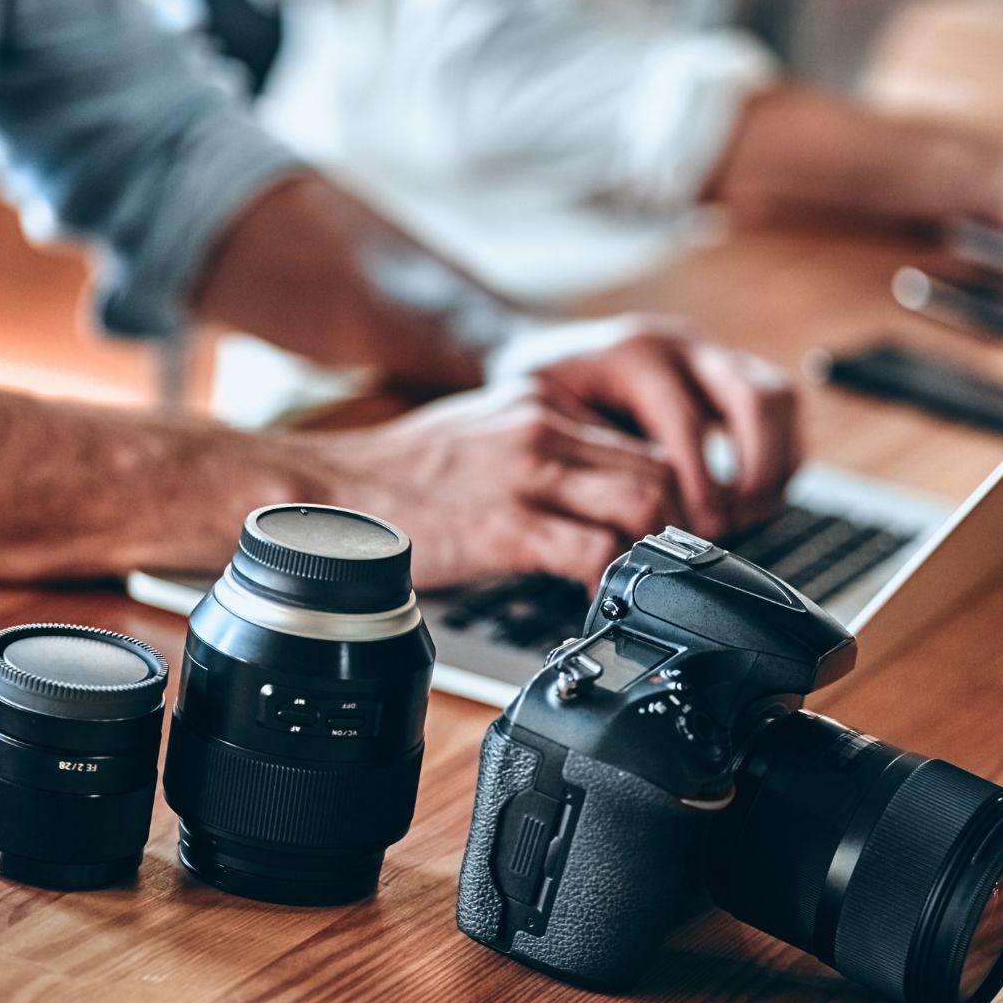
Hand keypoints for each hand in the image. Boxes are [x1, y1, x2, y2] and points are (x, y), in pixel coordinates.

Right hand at [303, 382, 679, 589]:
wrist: (330, 493)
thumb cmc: (398, 477)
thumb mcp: (480, 433)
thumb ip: (538, 448)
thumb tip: (587, 489)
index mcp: (540, 404)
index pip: (642, 439)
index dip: (667, 492)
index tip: (659, 529)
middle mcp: (542, 430)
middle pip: (659, 470)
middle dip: (672, 526)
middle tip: (655, 563)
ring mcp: (528, 477)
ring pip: (643, 504)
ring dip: (646, 551)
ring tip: (625, 580)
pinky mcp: (509, 527)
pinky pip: (596, 554)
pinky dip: (606, 582)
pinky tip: (586, 597)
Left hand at [486, 317, 800, 538]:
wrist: (545, 356)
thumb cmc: (541, 392)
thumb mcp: (543, 419)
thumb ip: (587, 466)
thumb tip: (616, 540)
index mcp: (636, 354)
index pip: (688, 421)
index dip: (700, 484)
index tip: (697, 530)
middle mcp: (684, 347)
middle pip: (759, 397)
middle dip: (759, 469)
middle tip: (736, 522)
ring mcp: (711, 357)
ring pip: (779, 400)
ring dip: (776, 465)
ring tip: (748, 515)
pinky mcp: (729, 375)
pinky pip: (781, 411)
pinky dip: (779, 458)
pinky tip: (751, 500)